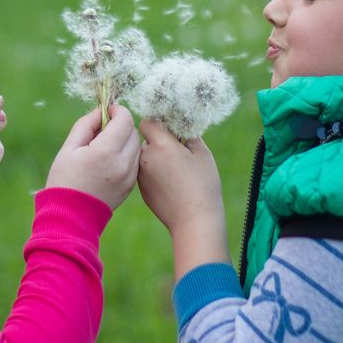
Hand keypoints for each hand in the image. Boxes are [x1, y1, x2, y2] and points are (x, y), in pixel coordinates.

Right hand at [46, 105, 139, 209]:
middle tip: (102, 130)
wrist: (70, 216)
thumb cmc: (65, 180)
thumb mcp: (69, 148)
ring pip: (137, 146)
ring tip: (104, 147)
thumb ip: (86, 124)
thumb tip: (101, 111)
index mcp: (105, 152)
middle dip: (121, 125)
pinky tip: (108, 161)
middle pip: (133, 132)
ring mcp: (129, 176)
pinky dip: (126, 155)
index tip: (107, 111)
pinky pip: (135, 161)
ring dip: (125, 140)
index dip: (117, 110)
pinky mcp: (131, 185)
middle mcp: (123, 164)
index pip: (125, 120)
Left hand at [138, 119, 229, 278]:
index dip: (159, 123)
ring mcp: (140, 175)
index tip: (171, 130)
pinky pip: (145, 172)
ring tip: (175, 170)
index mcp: (160, 145)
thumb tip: (180, 128)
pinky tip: (170, 184)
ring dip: (155, 158)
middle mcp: (145, 158)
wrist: (193, 220)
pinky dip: (154, 173)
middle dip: (159, 142)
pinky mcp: (140, 189)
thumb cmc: (202, 184)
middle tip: (178, 152)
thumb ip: (188, 135)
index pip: (148, 122)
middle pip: (146, 140)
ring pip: (145, 157)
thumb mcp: (202, 154)